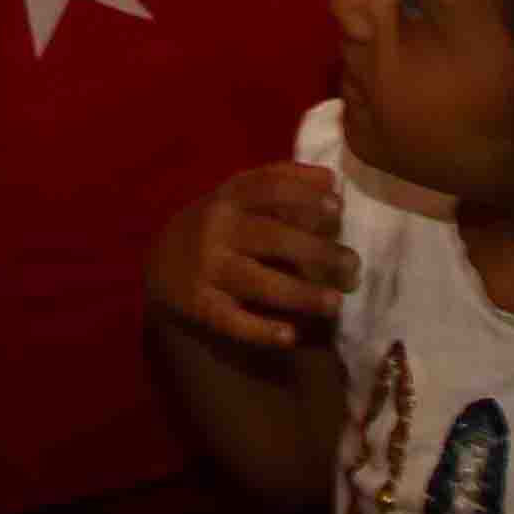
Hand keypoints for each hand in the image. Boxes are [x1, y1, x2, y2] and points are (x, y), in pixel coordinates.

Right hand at [150, 161, 354, 354]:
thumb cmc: (220, 220)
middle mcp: (218, 230)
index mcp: (230, 197)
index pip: (268, 189)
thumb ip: (283, 178)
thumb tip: (331, 178)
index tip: (338, 208)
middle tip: (353, 264)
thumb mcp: (241, 191)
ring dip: (298, 294)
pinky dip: (260, 330)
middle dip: (315, 252)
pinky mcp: (202, 306)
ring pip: (257, 283)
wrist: (161, 258)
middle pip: (271, 238)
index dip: (303, 196)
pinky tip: (289, 336)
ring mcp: (209, 269)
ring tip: (335, 303)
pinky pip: (232, 321)